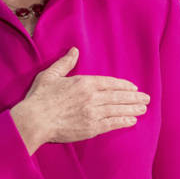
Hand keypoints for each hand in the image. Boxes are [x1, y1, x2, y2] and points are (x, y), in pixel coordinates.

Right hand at [10, 47, 148, 154]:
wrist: (32, 121)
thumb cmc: (39, 98)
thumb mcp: (51, 75)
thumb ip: (65, 63)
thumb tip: (74, 50)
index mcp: (84, 83)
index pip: (110, 83)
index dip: (124, 86)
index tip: (134, 88)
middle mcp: (92, 97)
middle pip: (118, 96)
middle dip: (134, 97)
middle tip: (146, 98)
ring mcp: (92, 113)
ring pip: (118, 109)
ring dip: (132, 109)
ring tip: (143, 108)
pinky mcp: (90, 128)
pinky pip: (111, 124)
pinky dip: (123, 122)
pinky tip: (132, 121)